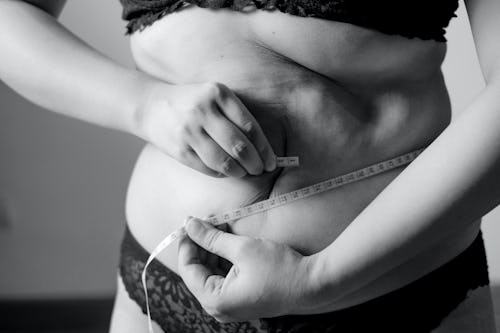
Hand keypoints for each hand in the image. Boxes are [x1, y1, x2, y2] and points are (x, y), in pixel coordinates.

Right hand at [138, 81, 275, 176]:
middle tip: (261, 170)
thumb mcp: (214, 96)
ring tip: (245, 173)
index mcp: (217, 93)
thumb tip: (262, 148)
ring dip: (239, 172)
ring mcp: (189, 131)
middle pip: (239, 145)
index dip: (264, 148)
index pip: (249, 126)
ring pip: (223, 161)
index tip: (272, 160)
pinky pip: (207, 168)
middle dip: (255, 163)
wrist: (151, 106)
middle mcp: (203, 111)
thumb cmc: (193, 103)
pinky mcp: (179, 149)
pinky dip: (221, 173)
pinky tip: (227, 172)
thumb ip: (236, 115)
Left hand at [177, 217, 315, 322]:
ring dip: (212, 251)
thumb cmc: (279, 268)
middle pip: (198, 272)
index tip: (188, 224)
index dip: (187, 243)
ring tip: (219, 228)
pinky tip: (229, 242)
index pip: (188, 269)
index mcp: (215, 300)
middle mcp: (220, 308)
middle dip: (201, 245)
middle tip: (205, 222)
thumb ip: (212, 237)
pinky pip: (224, 279)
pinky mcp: (242, 301)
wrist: (312, 284)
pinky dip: (224, 260)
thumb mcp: (242, 248)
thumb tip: (189, 225)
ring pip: (211, 274)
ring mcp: (231, 306)